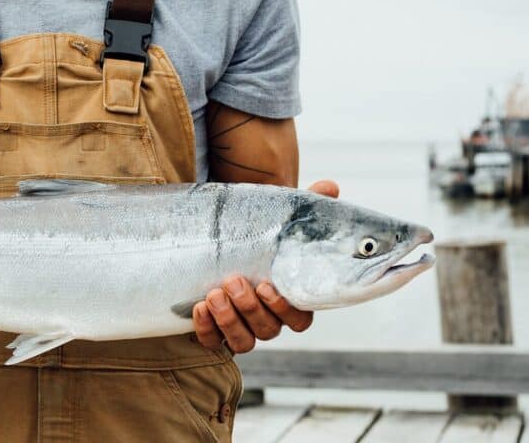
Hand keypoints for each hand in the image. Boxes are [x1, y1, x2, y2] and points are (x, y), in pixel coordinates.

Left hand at [192, 180, 339, 352]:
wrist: (219, 243)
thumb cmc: (257, 236)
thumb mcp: (279, 219)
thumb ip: (307, 205)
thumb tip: (329, 187)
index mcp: (289, 298)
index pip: (299, 319)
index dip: (284, 308)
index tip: (267, 285)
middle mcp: (268, 318)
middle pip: (269, 329)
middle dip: (250, 308)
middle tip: (233, 281)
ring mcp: (241, 327)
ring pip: (244, 342)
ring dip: (229, 320)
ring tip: (214, 293)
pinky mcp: (214, 331)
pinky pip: (213, 342)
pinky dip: (207, 329)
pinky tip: (198, 307)